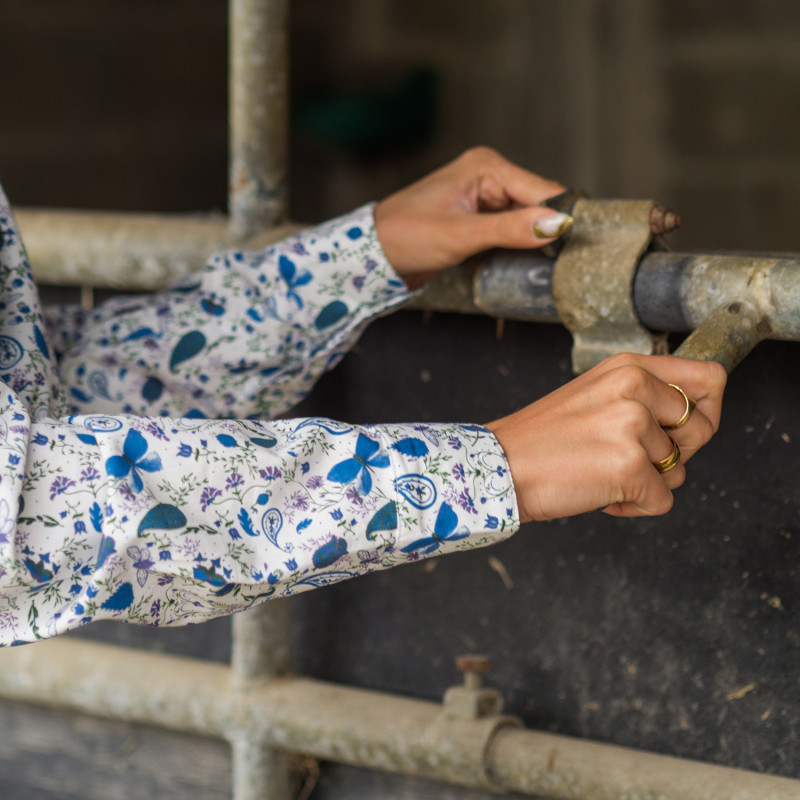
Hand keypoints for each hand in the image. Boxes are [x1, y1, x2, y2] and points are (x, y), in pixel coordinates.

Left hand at [374, 147, 570, 287]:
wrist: (374, 255)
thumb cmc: (406, 236)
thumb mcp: (460, 235)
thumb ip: (509, 230)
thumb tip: (558, 225)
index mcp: (487, 166)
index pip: (543, 189)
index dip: (563, 217)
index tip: (581, 247)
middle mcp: (490, 176)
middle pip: (540, 204)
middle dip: (551, 231)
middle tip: (566, 263)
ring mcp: (486, 198)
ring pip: (530, 220)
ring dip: (538, 241)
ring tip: (552, 267)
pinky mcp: (481, 220)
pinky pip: (514, 231)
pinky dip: (522, 246)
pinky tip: (530, 263)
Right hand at [485, 354, 726, 522]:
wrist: (498, 467)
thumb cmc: (543, 439)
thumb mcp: (596, 394)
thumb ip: (643, 395)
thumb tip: (696, 419)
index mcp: (628, 366)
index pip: (710, 377)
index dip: (707, 410)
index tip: (682, 431)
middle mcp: (634, 387)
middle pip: (703, 427)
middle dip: (676, 455)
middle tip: (633, 458)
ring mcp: (632, 426)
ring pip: (679, 469)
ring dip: (648, 482)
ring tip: (604, 473)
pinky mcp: (629, 466)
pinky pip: (662, 501)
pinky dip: (634, 507)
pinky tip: (600, 495)